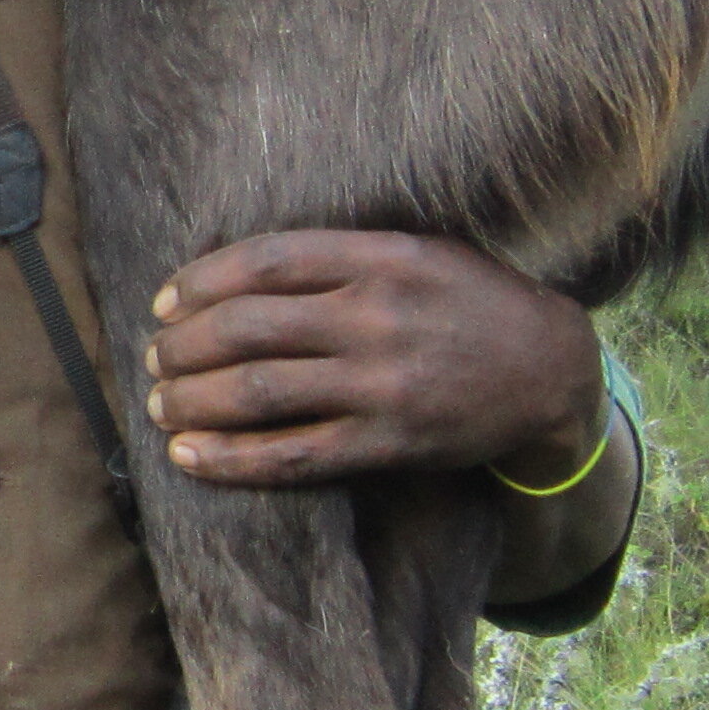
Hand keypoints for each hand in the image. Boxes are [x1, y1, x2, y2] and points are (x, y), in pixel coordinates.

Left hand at [139, 230, 603, 487]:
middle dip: (183, 345)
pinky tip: (188, 457)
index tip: (165, 301)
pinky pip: (293, 455)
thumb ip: (340, 253)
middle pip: (247, 327)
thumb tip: (236, 268)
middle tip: (156, 357)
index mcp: (381, 257)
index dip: (200, 282)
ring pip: (258, 392)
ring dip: (192, 399)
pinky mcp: (389, 442)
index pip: (264, 262)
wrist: (552, 370)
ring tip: (161, 404)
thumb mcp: (418, 250)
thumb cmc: (471, 301)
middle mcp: (377, 316)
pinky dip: (231, 458)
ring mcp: (383, 384)